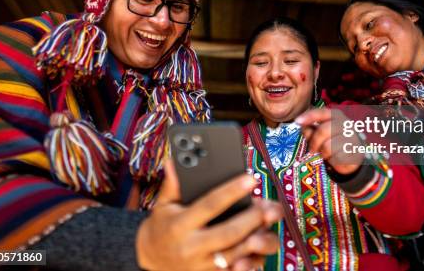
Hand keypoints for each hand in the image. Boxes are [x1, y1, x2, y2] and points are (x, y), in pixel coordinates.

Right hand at [136, 160, 282, 270]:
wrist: (152, 259)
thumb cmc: (163, 226)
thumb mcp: (163, 205)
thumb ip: (172, 185)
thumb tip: (173, 162)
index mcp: (179, 226)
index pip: (209, 205)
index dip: (231, 192)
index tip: (250, 179)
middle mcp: (191, 247)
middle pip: (228, 233)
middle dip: (252, 219)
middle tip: (269, 206)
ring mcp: (202, 265)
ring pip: (236, 254)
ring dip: (257, 239)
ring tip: (271, 222)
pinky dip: (253, 259)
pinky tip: (264, 242)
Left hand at [295, 108, 363, 174]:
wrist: (352, 157)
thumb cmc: (334, 142)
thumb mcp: (321, 134)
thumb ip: (311, 128)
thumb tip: (302, 126)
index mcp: (337, 116)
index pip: (322, 112)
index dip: (309, 116)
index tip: (297, 121)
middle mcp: (346, 124)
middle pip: (323, 130)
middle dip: (314, 142)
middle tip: (312, 149)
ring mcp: (352, 137)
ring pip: (328, 146)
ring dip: (323, 152)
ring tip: (326, 154)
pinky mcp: (354, 151)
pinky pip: (336, 156)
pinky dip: (332, 159)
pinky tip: (335, 158)